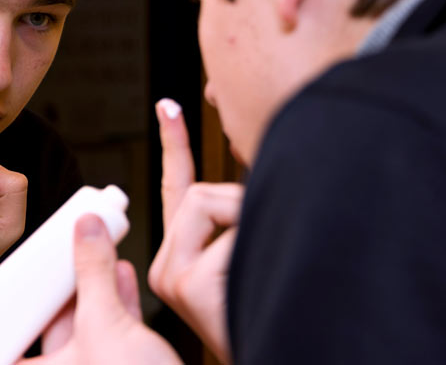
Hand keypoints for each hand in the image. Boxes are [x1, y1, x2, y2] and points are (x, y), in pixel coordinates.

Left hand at [18, 214, 181, 364]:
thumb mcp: (104, 324)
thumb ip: (94, 273)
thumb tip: (86, 233)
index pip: (7, 333)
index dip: (11, 300)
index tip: (19, 267)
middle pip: (48, 319)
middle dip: (60, 281)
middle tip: (63, 248)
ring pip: (84, 321)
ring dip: (92, 284)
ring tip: (94, 250)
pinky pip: (112, 327)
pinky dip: (116, 299)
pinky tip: (121, 274)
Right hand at [147, 99, 244, 364]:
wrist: (279, 351)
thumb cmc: (267, 306)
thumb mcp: (249, 252)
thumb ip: (241, 212)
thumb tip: (254, 168)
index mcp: (180, 253)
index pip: (175, 186)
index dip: (173, 143)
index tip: (168, 106)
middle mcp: (166, 263)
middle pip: (198, 192)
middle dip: (239, 203)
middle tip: (262, 241)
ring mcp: (171, 275)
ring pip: (210, 203)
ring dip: (248, 222)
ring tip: (261, 266)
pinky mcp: (187, 285)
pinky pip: (232, 237)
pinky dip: (256, 247)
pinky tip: (258, 280)